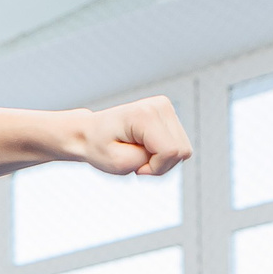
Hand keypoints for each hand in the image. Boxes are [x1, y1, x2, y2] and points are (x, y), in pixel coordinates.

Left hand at [74, 95, 190, 177]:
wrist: (89, 132)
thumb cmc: (98, 147)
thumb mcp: (117, 163)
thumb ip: (146, 162)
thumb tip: (173, 153)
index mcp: (146, 114)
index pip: (171, 151)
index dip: (155, 168)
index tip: (135, 167)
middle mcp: (160, 105)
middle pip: (181, 151)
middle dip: (160, 165)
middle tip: (136, 162)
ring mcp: (166, 107)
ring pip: (183, 149)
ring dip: (162, 160)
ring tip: (139, 154)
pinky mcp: (169, 114)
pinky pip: (179, 145)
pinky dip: (164, 154)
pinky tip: (146, 148)